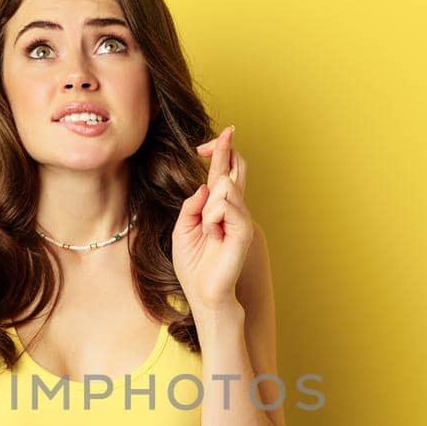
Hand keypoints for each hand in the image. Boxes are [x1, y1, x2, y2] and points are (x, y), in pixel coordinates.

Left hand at [173, 124, 252, 312]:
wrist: (203, 293)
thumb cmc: (193, 265)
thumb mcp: (183, 229)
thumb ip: (192, 205)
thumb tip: (207, 185)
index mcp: (217, 208)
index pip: (223, 172)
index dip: (221, 151)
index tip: (216, 137)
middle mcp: (232, 209)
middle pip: (234, 169)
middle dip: (225, 150)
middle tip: (228, 132)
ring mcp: (241, 218)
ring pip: (225, 186)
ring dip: (209, 205)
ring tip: (208, 229)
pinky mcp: (244, 230)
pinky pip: (226, 205)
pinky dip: (213, 217)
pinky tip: (213, 233)